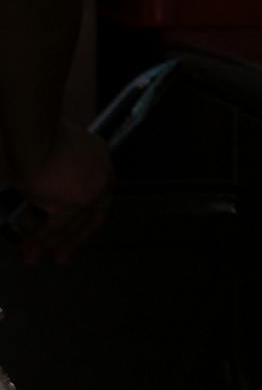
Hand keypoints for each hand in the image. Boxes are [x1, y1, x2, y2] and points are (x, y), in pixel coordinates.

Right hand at [14, 121, 110, 263]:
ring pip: (67, 226)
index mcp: (103, 163)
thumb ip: (66, 169)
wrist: (38, 135)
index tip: (81, 228)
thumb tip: (51, 192)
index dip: (88, 215)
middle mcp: (101, 181)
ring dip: (47, 243)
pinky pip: (52, 227)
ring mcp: (87, 195)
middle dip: (73, 238)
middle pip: (89, 217)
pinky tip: (30, 249)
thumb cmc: (46, 134)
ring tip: (33, 256)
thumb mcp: (65, 150)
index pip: (100, 196)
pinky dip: (38, 239)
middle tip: (63, 254)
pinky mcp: (68, 205)